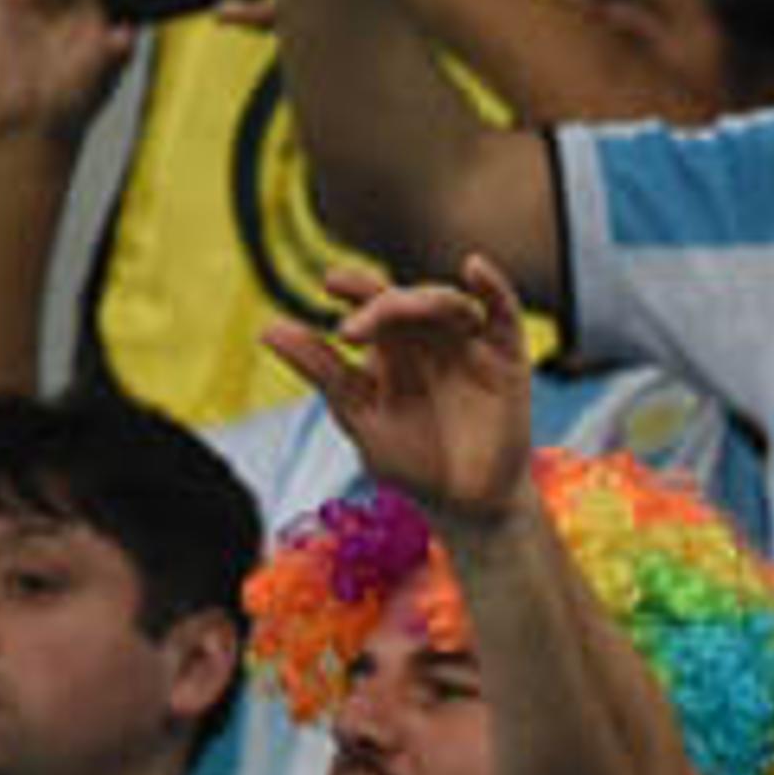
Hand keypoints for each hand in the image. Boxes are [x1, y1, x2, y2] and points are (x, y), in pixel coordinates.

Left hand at [262, 256, 538, 524]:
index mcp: (392, 347)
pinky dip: (493, 286)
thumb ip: (322, 372)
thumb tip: (267, 329)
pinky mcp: (506, 358)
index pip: (370, 300)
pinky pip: (503, 312)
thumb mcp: (360, 417)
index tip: (329, 285)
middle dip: (379, 305)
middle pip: (405, 299)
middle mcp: (429, 339)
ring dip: (422, 299)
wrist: (467, 505)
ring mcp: (468, 346)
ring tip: (398, 311)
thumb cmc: (413, 464)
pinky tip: (474, 269)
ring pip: (446, 302)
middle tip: (352, 332)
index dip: (353, 286)